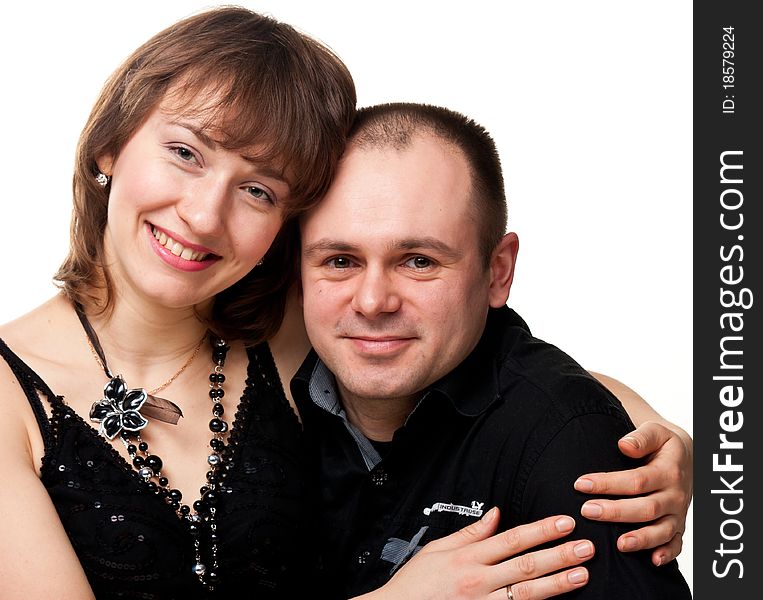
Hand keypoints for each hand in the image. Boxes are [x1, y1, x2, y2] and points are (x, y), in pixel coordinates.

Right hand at [362, 508, 592, 599]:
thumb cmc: (416, 583)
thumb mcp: (438, 550)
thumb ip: (470, 534)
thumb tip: (496, 514)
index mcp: (468, 558)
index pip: (512, 540)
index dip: (541, 530)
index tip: (564, 523)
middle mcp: (478, 581)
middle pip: (526, 565)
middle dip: (559, 554)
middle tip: (586, 546)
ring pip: (527, 594)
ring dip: (557, 583)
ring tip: (582, 574)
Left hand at [574, 421, 692, 565]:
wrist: (684, 457)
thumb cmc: (661, 444)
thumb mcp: (656, 432)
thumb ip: (641, 437)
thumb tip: (624, 445)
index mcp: (668, 471)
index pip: (636, 480)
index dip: (608, 483)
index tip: (580, 484)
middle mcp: (675, 495)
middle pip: (646, 508)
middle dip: (615, 512)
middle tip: (587, 511)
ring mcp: (677, 513)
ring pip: (661, 530)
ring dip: (641, 539)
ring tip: (618, 544)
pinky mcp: (678, 526)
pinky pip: (676, 544)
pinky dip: (667, 554)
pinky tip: (652, 561)